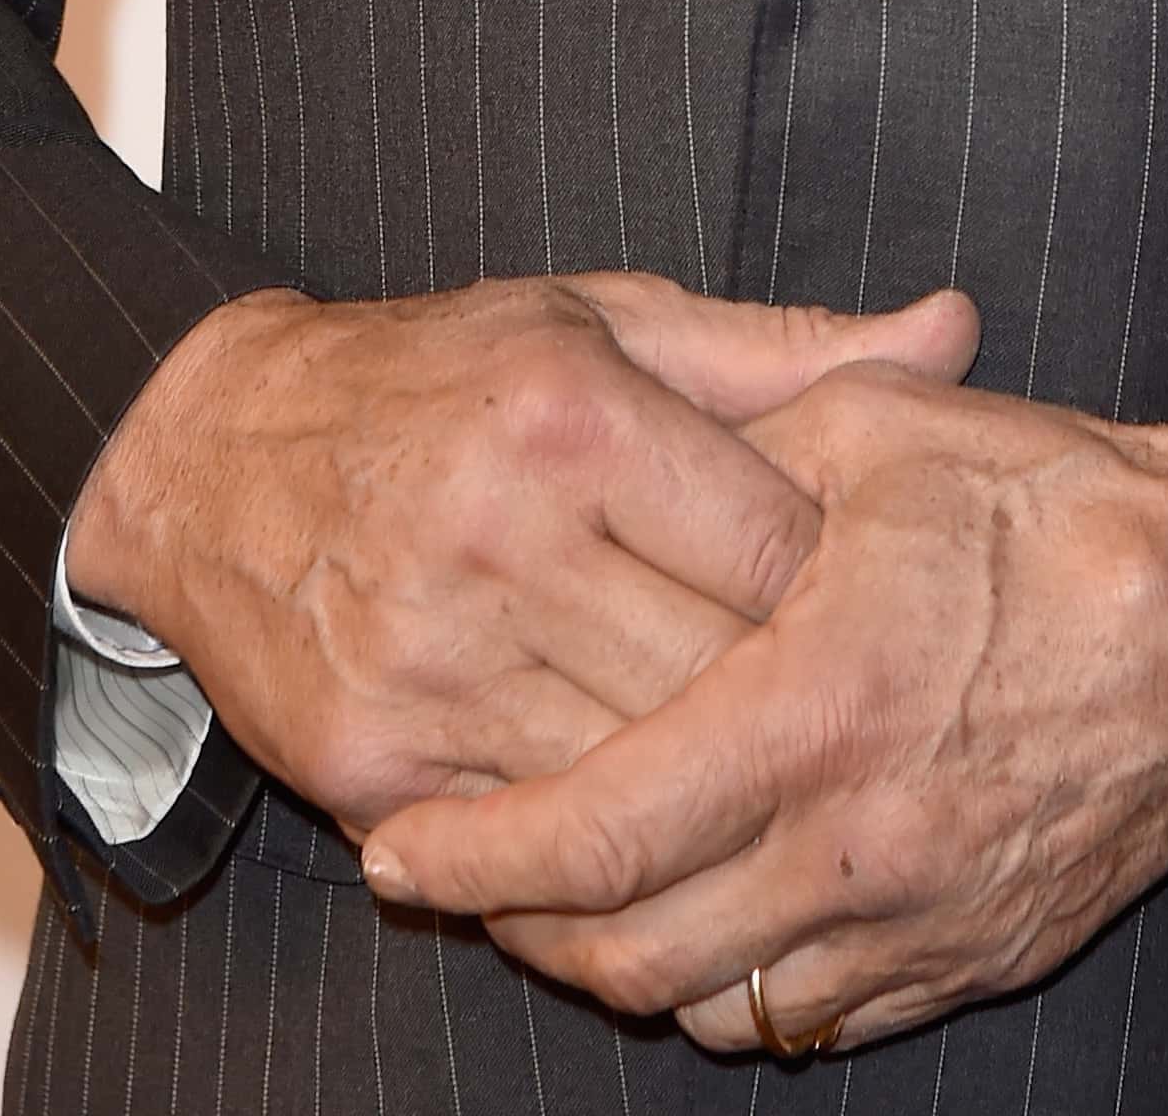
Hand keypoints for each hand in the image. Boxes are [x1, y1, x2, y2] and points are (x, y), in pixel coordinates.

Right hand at [65, 271, 979, 839]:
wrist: (210, 454)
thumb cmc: (444, 378)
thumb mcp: (610, 325)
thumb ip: (787, 352)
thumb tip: (956, 329)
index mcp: (572, 416)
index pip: (776, 548)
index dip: (838, 586)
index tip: (861, 600)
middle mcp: (499, 537)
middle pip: (716, 676)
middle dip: (787, 701)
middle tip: (837, 710)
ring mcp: (430, 661)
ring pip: (634, 774)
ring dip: (707, 788)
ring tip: (765, 779)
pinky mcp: (372, 762)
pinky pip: (529, 840)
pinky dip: (596, 842)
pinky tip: (647, 823)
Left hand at [355, 366, 1167, 1053]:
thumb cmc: (1055, 503)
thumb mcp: (878, 436)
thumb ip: (730, 459)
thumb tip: (614, 476)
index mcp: (819, 705)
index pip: (603, 831)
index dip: (480, 854)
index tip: (399, 848)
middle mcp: (860, 842)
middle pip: (632, 954)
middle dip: (521, 928)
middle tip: (461, 871)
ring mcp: (918, 917)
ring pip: (714, 1006)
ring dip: (619, 964)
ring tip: (565, 892)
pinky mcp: (971, 954)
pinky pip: (810, 1018)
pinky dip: (730, 985)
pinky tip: (700, 913)